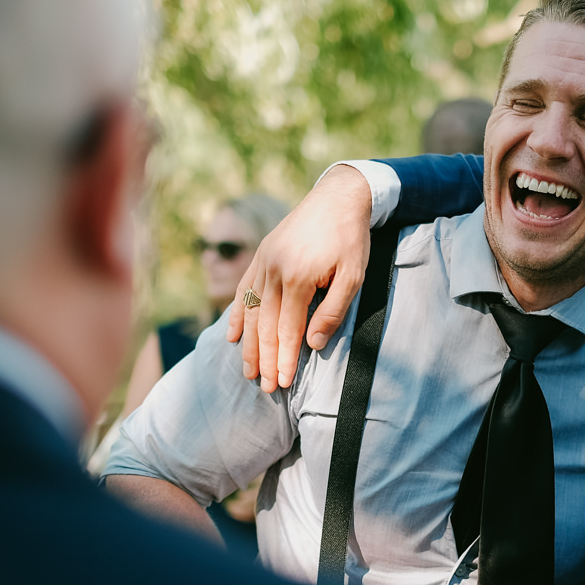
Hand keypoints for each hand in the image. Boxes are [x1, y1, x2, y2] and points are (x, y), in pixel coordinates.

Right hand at [226, 164, 372, 391]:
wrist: (338, 196)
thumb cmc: (351, 239)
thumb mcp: (353, 276)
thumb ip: (332, 311)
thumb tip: (312, 345)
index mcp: (297, 278)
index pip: (286, 329)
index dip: (283, 359)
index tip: (282, 384)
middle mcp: (273, 271)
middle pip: (264, 325)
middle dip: (264, 359)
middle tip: (263, 387)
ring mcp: (264, 262)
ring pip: (250, 311)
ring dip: (247, 344)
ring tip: (247, 370)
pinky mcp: (261, 254)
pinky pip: (244, 290)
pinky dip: (235, 314)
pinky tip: (231, 335)